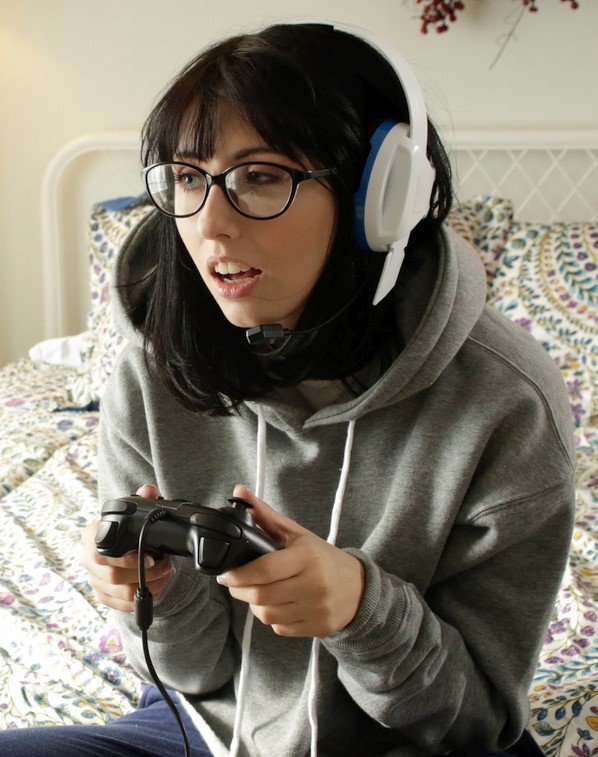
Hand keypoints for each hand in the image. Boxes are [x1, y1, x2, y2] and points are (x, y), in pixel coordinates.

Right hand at [79, 484, 175, 611]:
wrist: (121, 545)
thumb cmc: (126, 528)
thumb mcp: (134, 512)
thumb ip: (143, 499)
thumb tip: (149, 491)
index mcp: (90, 536)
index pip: (99, 554)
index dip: (126, 559)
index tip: (152, 557)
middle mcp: (87, 560)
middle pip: (112, 576)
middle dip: (145, 573)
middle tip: (166, 565)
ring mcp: (94, 580)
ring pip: (122, 593)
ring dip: (150, 585)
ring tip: (167, 572)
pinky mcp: (104, 596)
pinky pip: (124, 604)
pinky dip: (145, 598)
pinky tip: (160, 586)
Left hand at [218, 485, 364, 637]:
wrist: (359, 587)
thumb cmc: (322, 558)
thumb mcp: (297, 534)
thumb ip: (266, 515)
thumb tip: (238, 491)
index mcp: (307, 557)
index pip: (265, 570)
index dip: (240, 575)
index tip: (225, 575)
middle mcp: (313, 584)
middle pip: (261, 596)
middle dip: (241, 590)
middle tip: (236, 583)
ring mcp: (316, 609)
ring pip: (268, 615)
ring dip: (255, 605)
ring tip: (258, 592)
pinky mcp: (317, 628)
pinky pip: (280, 628)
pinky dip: (272, 618)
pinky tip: (278, 605)